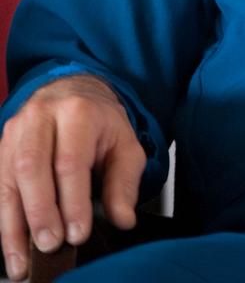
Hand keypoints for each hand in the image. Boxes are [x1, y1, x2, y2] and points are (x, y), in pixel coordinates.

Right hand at [0, 73, 145, 280]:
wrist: (75, 91)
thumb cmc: (100, 122)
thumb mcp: (125, 143)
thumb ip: (124, 181)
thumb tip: (123, 218)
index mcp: (77, 111)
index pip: (70, 160)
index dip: (73, 201)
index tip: (77, 233)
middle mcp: (42, 116)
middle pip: (32, 166)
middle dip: (40, 212)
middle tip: (51, 245)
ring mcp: (17, 129)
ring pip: (10, 178)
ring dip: (14, 225)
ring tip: (23, 260)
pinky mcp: (2, 145)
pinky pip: (0, 185)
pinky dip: (5, 220)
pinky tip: (12, 246)